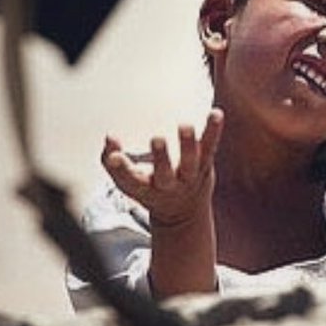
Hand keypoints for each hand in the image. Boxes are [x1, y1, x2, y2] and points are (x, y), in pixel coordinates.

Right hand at [101, 108, 223, 226]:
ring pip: (190, 162)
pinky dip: (213, 130)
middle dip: (161, 159)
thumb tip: (110, 137)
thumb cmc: (149, 186)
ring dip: (188, 144)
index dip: (120, 169)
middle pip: (165, 175)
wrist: (183, 212)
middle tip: (156, 139)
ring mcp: (188, 176)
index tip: (114, 156)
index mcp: (144, 189)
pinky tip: (215, 113)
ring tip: (185, 126)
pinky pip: (210, 146)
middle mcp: (168, 185)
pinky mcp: (205, 164)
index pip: (129, 181)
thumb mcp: (127, 181)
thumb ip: (113, 161)